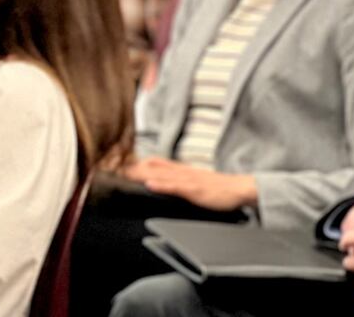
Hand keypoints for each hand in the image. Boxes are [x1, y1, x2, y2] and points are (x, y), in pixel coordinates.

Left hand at [123, 157, 256, 211]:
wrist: (239, 189)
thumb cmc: (219, 188)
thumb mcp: (195, 180)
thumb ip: (180, 179)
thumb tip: (163, 180)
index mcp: (181, 170)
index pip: (154, 162)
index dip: (137, 163)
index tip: (119, 165)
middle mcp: (181, 171)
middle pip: (153, 167)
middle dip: (134, 168)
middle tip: (114, 170)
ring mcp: (188, 180)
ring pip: (161, 174)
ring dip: (143, 174)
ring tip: (125, 175)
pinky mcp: (195, 190)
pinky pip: (176, 186)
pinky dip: (162, 185)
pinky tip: (150, 184)